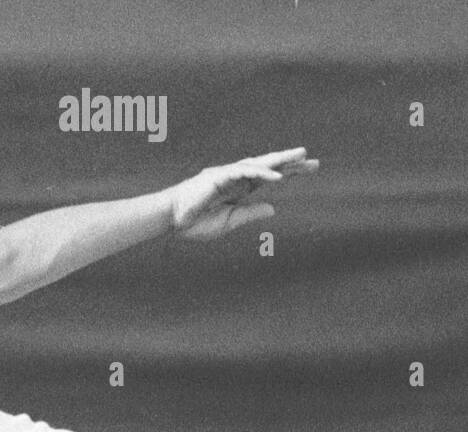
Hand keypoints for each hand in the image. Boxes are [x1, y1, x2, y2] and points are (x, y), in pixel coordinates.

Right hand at [170, 147, 317, 239]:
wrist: (171, 220)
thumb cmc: (194, 222)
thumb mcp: (229, 221)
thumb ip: (250, 213)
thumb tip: (273, 208)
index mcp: (240, 189)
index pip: (270, 177)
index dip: (290, 172)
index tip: (310, 168)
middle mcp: (237, 178)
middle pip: (269, 167)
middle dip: (291, 163)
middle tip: (313, 161)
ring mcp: (229, 175)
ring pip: (260, 164)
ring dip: (280, 160)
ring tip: (301, 156)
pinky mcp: (220, 176)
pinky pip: (245, 173)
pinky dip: (261, 173)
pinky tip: (277, 176)